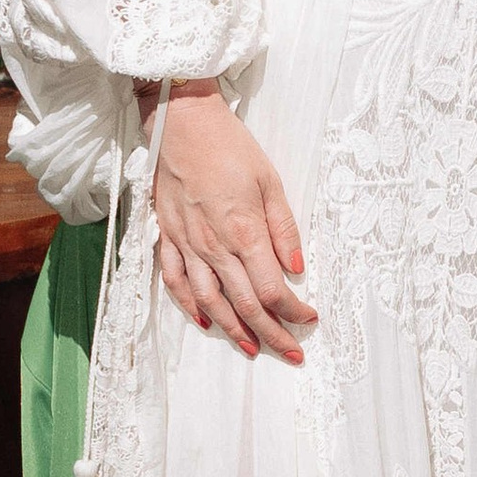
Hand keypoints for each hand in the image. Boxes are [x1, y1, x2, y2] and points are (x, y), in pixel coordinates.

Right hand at [149, 84, 314, 362]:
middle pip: (246, 304)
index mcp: (244, 232)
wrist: (181, 123)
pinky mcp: (167, 237)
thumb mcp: (270, 181)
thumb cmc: (230, 147)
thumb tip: (296, 266)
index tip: (310, 318)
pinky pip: (176, 281)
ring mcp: (187, 244)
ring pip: (211, 301)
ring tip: (252, 348)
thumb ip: (284, 228)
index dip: (293, 311)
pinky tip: (205, 320)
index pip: (273, 289)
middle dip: (272, 333)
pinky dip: (190, 305)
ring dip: (233, 330)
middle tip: (291, 353)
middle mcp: (214, 246)